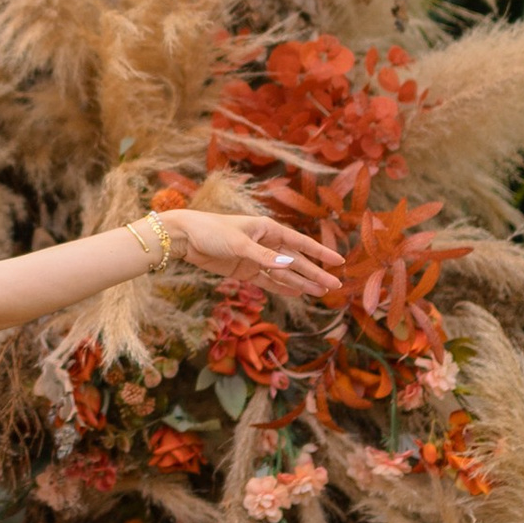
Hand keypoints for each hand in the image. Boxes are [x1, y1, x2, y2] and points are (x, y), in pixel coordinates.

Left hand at [153, 207, 340, 305]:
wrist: (184, 238)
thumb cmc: (211, 232)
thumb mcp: (238, 244)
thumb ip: (264, 257)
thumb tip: (289, 265)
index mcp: (268, 229)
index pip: (301, 243)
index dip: (320, 253)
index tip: (339, 262)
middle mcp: (266, 243)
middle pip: (295, 261)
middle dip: (314, 273)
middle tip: (335, 286)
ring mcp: (256, 258)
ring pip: (284, 273)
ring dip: (301, 283)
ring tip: (320, 293)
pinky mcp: (244, 270)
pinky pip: (268, 281)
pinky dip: (282, 287)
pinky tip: (298, 293)